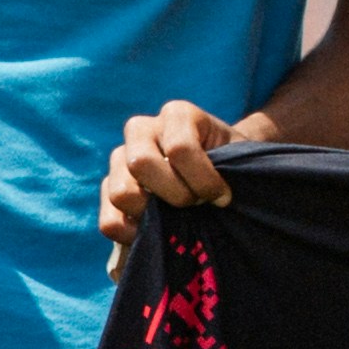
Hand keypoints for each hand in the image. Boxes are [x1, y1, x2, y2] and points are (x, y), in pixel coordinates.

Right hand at [102, 96, 259, 245]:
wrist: (219, 170)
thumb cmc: (233, 164)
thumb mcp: (239, 157)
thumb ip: (229, 169)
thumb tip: (220, 202)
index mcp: (177, 114)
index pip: (179, 148)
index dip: (204, 180)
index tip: (223, 197)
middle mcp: (141, 130)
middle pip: (141, 164)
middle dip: (176, 195)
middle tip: (197, 204)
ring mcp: (119, 159)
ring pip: (121, 193)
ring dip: (153, 215)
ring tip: (176, 218)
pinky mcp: (109, 188)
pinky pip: (109, 220)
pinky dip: (131, 234)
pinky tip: (156, 233)